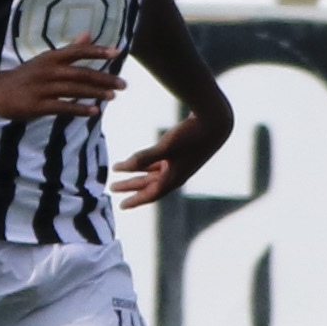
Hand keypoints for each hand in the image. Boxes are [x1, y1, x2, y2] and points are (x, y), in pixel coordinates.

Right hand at [0, 36, 126, 122]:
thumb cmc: (26, 75)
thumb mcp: (46, 59)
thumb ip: (69, 49)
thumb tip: (88, 33)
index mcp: (51, 58)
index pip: (77, 51)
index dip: (97, 51)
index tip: (116, 52)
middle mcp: (48, 71)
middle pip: (80, 73)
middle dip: (103, 78)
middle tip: (123, 84)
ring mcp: (42, 88)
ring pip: (74, 90)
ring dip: (95, 93)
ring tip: (112, 96)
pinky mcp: (37, 106)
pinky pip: (63, 107)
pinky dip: (80, 109)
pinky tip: (94, 112)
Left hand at [111, 100, 233, 210]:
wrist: (215, 120)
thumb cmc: (191, 134)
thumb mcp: (166, 146)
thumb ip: (144, 157)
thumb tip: (125, 167)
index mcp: (174, 178)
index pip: (151, 194)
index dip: (135, 200)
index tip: (121, 205)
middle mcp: (176, 173)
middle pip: (149, 184)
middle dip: (130, 186)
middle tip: (112, 188)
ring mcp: (179, 163)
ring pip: (152, 173)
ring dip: (135, 173)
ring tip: (118, 171)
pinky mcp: (180, 152)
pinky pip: (158, 163)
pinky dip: (145, 162)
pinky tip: (136, 160)